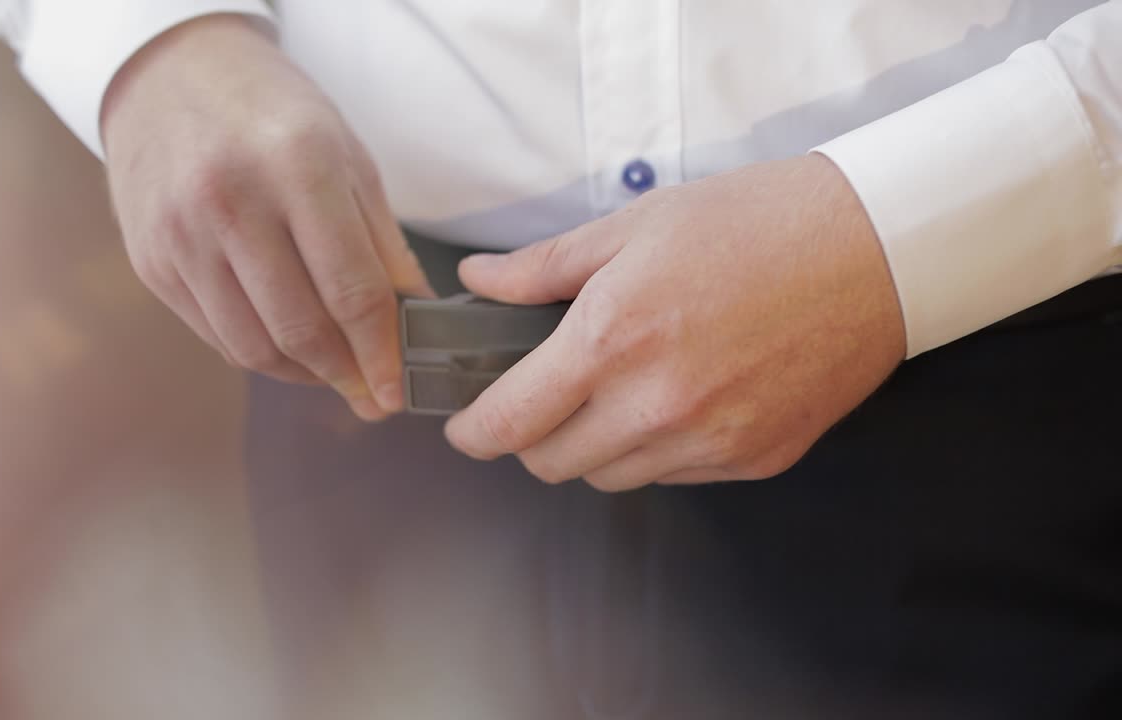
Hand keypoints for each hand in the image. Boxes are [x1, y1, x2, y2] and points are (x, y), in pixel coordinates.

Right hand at [102, 15, 432, 419]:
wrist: (169, 75)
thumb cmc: (273, 113)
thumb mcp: (347, 156)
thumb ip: (382, 243)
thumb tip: (414, 320)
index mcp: (298, 167)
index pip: (351, 290)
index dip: (381, 354)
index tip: (397, 393)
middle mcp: (231, 202)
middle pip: (300, 329)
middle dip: (346, 376)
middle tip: (371, 396)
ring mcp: (181, 236)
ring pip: (253, 347)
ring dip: (303, 375)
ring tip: (333, 372)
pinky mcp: (150, 262)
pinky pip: (215, 336)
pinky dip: (259, 353)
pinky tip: (285, 347)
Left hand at [445, 155, 905, 490]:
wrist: (873, 248)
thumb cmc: (752, 223)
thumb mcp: (635, 226)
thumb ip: (543, 267)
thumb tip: (478, 281)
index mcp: (612, 340)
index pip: (512, 422)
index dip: (474, 433)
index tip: (466, 428)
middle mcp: (656, 405)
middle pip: (552, 464)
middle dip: (533, 436)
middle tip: (545, 397)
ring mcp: (710, 441)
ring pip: (612, 477)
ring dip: (595, 446)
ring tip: (620, 390)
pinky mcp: (755, 460)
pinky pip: (675, 477)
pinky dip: (658, 450)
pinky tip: (680, 399)